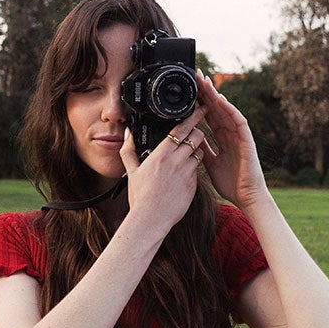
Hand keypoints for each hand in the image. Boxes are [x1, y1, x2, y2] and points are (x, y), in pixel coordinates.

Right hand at [120, 110, 205, 257]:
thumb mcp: (132, 171)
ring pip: (200, 153)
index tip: (201, 108)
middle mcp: (178, 160)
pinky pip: (198, 170)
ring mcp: (188, 172)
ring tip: (185, 157)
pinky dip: (193, 168)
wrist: (152, 218)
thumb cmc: (140, 196)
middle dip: (197, 132)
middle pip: (197, 136)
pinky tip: (183, 175)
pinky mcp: (194, 184)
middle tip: (193, 133)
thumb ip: (129, 150)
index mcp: (163, 153)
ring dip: (196, 151)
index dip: (194, 116)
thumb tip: (127, 133)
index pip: (183, 127)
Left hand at [197, 67, 264, 211]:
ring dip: (216, 95)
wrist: (246, 197)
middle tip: (195, 75)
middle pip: (217, 108)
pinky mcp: (246, 140)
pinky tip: (221, 99)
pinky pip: (238, 121)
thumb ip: (203, 149)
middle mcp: (231, 133)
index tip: (190, 89)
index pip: (209, 115)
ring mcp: (239, 135)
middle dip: (206, 91)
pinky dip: (230, 109)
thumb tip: (192, 138)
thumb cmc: (231, 184)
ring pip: (226, 110)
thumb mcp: (210, 164)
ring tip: (205, 81)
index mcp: (223, 138)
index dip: (200, 102)